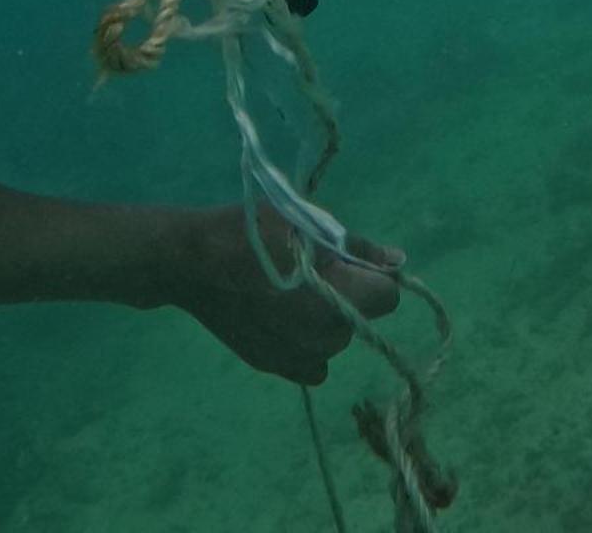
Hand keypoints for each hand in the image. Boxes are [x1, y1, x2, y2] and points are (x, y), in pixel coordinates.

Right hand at [172, 202, 403, 384]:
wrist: (192, 262)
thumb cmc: (251, 232)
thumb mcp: (306, 224)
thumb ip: (356, 247)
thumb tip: (398, 261)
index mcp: (339, 296)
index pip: (389, 296)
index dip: (372, 275)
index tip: (345, 261)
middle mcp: (325, 337)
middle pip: (360, 318)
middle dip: (346, 295)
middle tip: (308, 271)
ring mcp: (299, 358)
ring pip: (335, 340)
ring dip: (325, 319)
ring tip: (288, 292)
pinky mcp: (276, 368)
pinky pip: (312, 363)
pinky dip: (305, 344)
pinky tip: (280, 319)